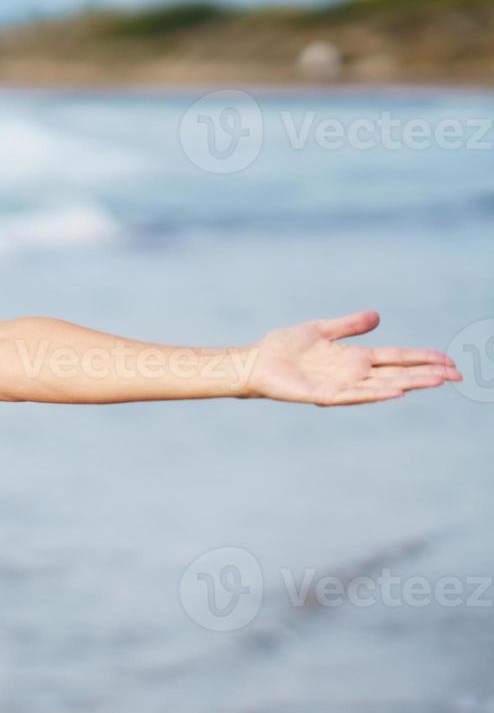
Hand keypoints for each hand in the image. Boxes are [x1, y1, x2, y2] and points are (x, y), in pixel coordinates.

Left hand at [246, 310, 461, 405]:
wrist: (256, 361)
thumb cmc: (284, 348)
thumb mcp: (322, 329)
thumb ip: (349, 325)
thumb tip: (377, 316)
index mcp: (355, 358)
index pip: (397, 358)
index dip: (422, 358)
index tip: (449, 360)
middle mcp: (353, 374)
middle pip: (398, 374)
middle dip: (427, 374)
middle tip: (457, 375)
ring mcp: (341, 386)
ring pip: (383, 386)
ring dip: (410, 384)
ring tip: (437, 381)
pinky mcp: (324, 395)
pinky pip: (355, 396)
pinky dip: (376, 394)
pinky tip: (397, 391)